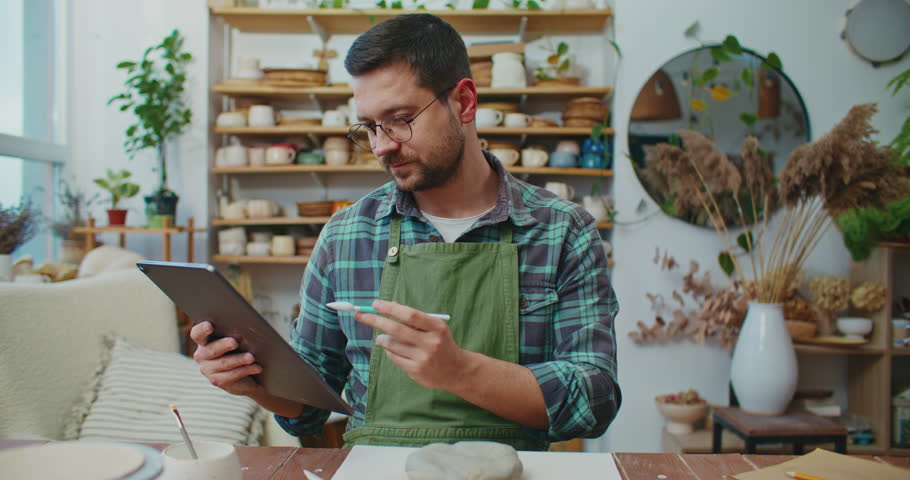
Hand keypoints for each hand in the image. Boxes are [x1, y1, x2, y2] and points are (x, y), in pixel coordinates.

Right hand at [190, 321, 263, 396]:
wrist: (248, 374)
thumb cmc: (242, 348)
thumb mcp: (238, 338)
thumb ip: (236, 333)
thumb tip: (245, 330)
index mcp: (204, 340)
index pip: (197, 334)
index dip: (202, 329)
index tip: (210, 325)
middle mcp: (202, 355)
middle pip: (211, 349)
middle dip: (223, 345)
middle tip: (235, 342)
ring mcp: (208, 369)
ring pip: (224, 363)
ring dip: (239, 359)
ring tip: (251, 357)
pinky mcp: (217, 381)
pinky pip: (232, 375)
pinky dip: (246, 370)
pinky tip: (257, 367)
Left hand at [354, 300, 471, 390]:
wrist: (457, 370)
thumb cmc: (442, 343)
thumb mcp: (435, 328)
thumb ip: (415, 319)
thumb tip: (388, 307)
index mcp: (436, 327)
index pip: (410, 315)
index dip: (391, 308)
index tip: (375, 304)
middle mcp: (430, 342)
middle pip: (397, 329)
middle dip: (375, 320)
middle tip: (360, 315)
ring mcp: (423, 358)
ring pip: (392, 344)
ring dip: (382, 339)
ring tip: (381, 338)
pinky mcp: (416, 371)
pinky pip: (394, 357)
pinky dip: (389, 351)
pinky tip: (393, 350)